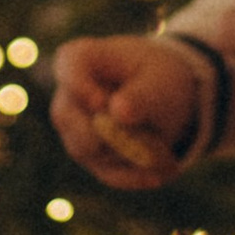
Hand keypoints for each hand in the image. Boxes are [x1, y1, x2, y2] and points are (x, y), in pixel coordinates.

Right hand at [51, 35, 204, 188]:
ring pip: (92, 152)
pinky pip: (108, 173)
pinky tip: (163, 173)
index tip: (101, 103)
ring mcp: (74, 131)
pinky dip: (137, 174)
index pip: (68, 66)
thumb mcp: (160, 80)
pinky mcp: (89, 158)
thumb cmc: (158, 76)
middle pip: (74, 120)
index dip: (78, 85)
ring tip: (166, 155)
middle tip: (149, 140)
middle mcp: (68, 98)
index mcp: (82, 60)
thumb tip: (118, 112)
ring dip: (130, 154)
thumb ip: (141, 95)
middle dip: (111, 133)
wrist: (165, 97)